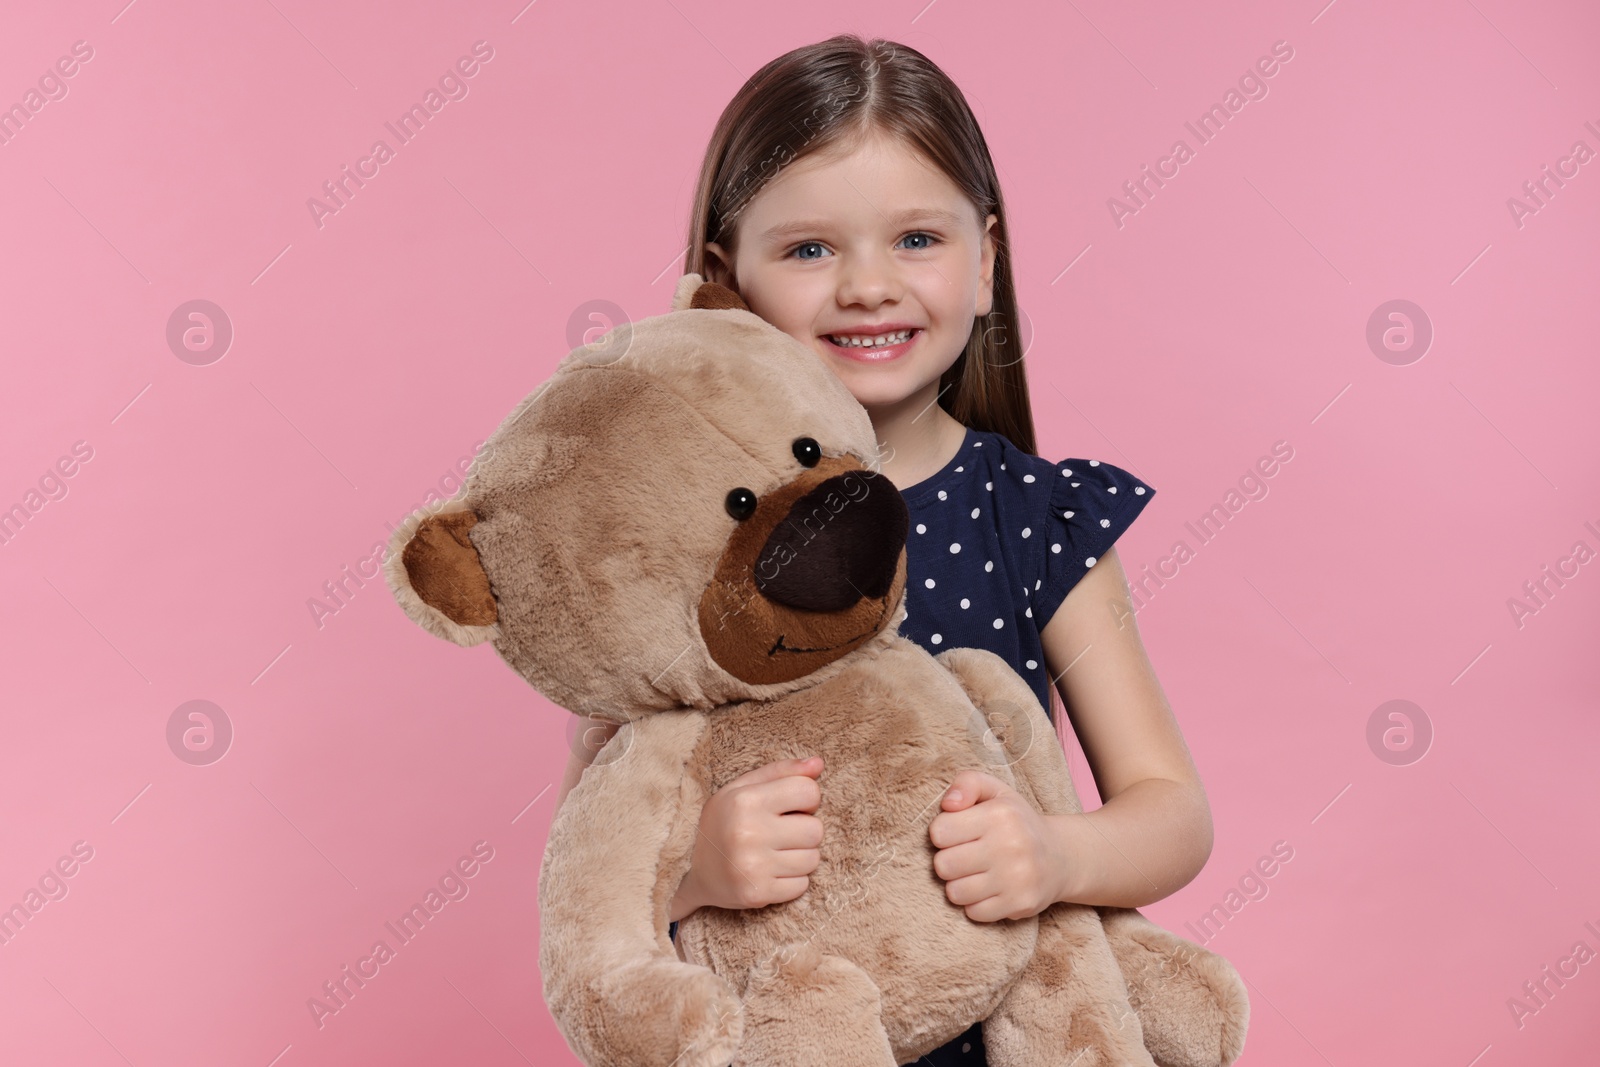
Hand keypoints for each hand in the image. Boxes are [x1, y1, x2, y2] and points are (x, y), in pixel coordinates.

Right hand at [673, 756, 823, 916]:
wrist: (689, 870)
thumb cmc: (723, 822)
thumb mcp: (742, 788)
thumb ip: (781, 771)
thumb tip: (819, 763)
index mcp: (744, 800)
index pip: (808, 791)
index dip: (805, 798)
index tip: (789, 806)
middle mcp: (748, 833)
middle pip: (815, 829)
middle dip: (804, 830)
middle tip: (782, 832)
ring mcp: (752, 867)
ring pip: (813, 859)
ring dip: (800, 856)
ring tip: (776, 852)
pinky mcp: (757, 894)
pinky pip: (802, 885)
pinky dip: (792, 880)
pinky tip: (771, 872)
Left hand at [929, 769, 1068, 921]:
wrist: (1060, 857)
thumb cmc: (1015, 822)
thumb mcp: (994, 791)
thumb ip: (966, 783)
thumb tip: (948, 804)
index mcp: (1000, 814)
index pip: (939, 831)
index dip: (943, 833)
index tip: (958, 833)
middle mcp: (1011, 845)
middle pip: (943, 865)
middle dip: (948, 861)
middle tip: (965, 856)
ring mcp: (1017, 878)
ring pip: (955, 893)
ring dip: (959, 885)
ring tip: (976, 874)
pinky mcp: (1020, 904)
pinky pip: (974, 913)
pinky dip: (976, 904)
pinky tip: (989, 890)